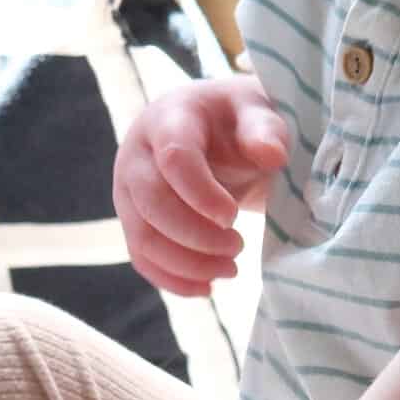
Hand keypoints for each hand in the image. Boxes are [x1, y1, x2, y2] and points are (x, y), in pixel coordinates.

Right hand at [114, 75, 287, 294]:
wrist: (217, 129)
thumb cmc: (240, 120)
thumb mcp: (259, 112)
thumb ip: (265, 129)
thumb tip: (271, 154)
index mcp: (168, 117)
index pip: (174, 159)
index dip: (202, 194)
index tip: (234, 216)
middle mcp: (136, 153)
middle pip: (152, 204)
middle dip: (196, 236)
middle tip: (239, 247)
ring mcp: (128, 189)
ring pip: (143, 237)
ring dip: (187, 264)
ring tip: (231, 269)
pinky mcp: (133, 219)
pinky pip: (141, 257)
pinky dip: (173, 279)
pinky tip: (208, 287)